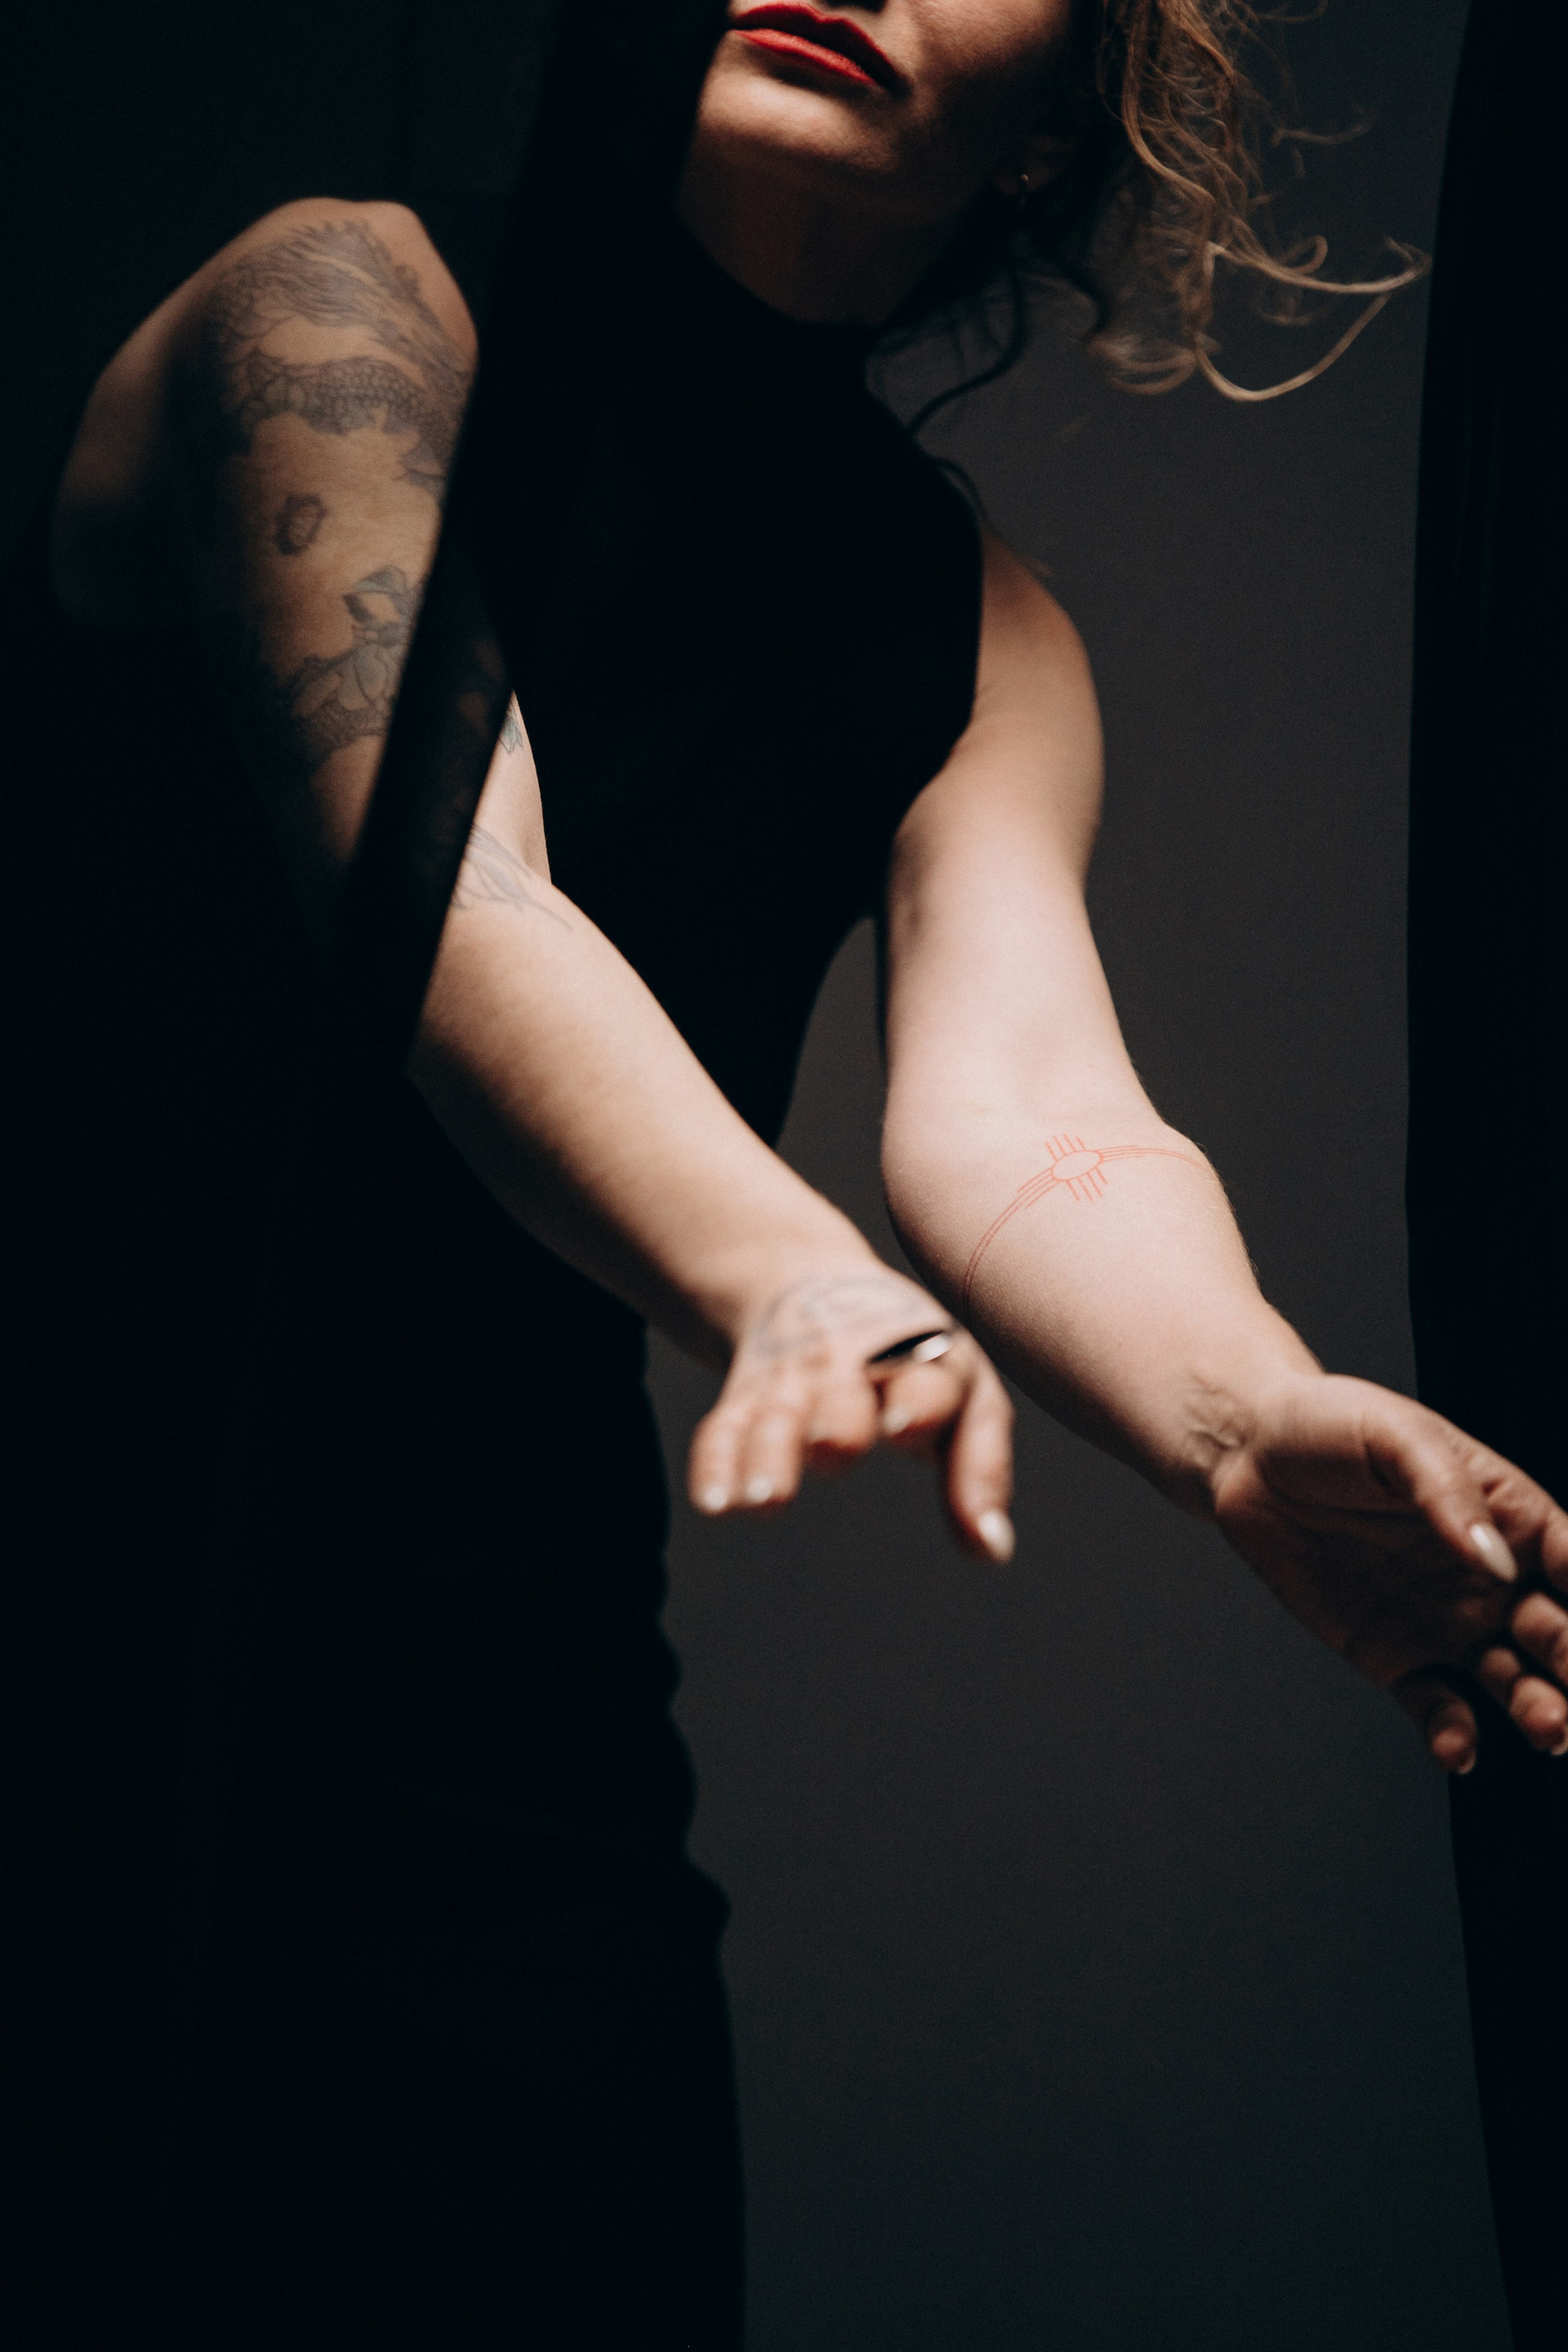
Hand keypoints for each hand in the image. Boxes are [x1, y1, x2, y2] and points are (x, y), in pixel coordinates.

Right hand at [688, 1265, 1015, 1561]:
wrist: (814, 1283)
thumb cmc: (915, 1355)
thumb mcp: (964, 1393)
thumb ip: (981, 1467)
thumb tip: (993, 1552)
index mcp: (921, 1355)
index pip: (924, 1378)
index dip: (916, 1401)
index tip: (901, 1427)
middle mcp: (853, 1361)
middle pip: (842, 1392)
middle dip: (838, 1417)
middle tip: (833, 1447)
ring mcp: (794, 1378)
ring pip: (778, 1416)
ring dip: (769, 1455)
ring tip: (764, 1501)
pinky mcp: (746, 1396)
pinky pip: (726, 1429)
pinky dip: (716, 1464)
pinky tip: (712, 1504)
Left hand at [1209, 1373, 1567, 1771]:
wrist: (1245, 1456)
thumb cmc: (1328, 1426)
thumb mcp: (1396, 1436)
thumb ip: (1449, 1493)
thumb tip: (1496, 1559)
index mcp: (1504, 1513)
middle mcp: (1485, 1575)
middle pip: (1554, 1631)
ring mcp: (1444, 1619)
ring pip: (1510, 1679)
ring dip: (1536, 1709)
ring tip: (1548, 1730)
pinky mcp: (1394, 1654)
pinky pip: (1434, 1704)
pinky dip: (1451, 1732)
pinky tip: (1457, 1748)